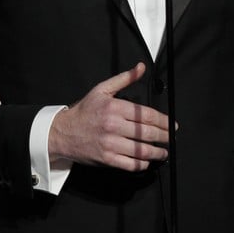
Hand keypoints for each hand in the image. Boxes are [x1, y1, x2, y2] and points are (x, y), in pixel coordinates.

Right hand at [48, 63, 170, 171]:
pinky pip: (130, 164)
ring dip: (157, 153)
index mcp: (115, 108)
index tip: (172, 125)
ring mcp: (110, 144)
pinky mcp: (107, 158)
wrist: (61, 132)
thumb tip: (141, 68)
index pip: (147, 115)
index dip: (164, 121)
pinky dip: (141, 164)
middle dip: (164, 137)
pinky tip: (146, 161)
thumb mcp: (102, 90)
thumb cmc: (83, 112)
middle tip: (171, 138)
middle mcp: (114, 126)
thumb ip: (124, 78)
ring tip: (163, 152)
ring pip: (141, 150)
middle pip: (147, 133)